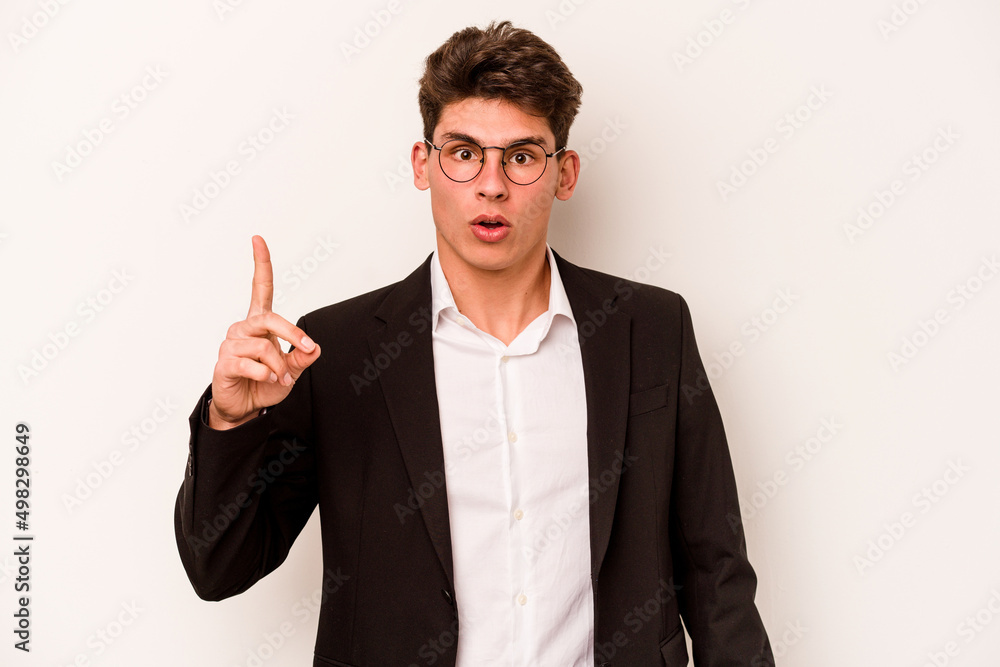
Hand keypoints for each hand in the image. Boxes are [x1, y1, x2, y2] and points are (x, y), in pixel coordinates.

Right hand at [208, 235, 320, 428]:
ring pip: (264, 347)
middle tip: (306, 348)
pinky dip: (266, 375)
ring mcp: (231, 344)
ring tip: (279, 377)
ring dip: (280, 366)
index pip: (260, 288)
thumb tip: (314, 347)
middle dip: (292, 333)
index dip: (260, 264)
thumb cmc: (265, 383)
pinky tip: (264, 379)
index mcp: (260, 324)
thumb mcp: (291, 370)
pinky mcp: (224, 362)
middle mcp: (243, 328)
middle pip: (270, 319)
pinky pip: (252, 364)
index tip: (258, 239)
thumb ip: (302, 357)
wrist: (243, 407)